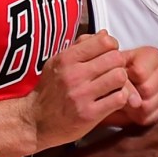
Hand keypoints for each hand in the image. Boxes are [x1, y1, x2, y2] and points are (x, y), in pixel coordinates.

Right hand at [24, 32, 142, 150]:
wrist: (35, 123)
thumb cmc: (49, 92)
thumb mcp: (57, 64)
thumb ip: (81, 47)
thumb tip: (104, 34)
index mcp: (66, 59)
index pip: (104, 41)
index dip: (112, 47)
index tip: (109, 55)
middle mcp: (73, 75)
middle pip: (116, 58)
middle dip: (118, 64)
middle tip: (113, 72)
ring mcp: (81, 95)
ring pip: (120, 77)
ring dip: (121, 82)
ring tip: (113, 86)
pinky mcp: (89, 114)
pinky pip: (119, 98)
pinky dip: (121, 98)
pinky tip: (112, 99)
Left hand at [107, 44, 157, 127]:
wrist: (109, 88)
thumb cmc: (110, 75)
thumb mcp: (111, 70)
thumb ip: (122, 81)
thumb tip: (135, 102)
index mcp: (152, 55)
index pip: (140, 72)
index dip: (126, 78)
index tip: (119, 77)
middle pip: (147, 89)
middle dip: (130, 93)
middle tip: (120, 91)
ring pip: (148, 105)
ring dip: (131, 106)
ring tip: (123, 99)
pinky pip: (150, 117)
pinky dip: (136, 116)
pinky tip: (130, 109)